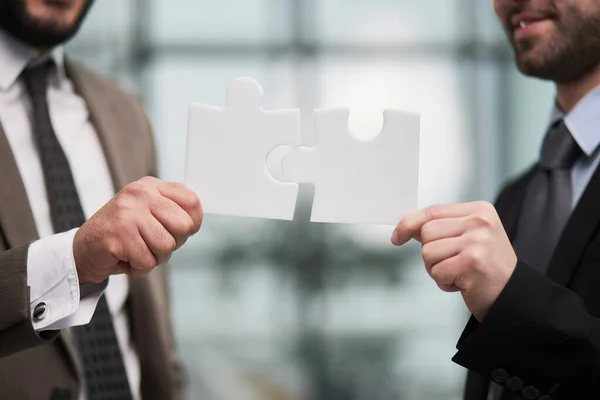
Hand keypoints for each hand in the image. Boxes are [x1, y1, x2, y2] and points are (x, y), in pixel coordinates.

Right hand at [73, 177, 202, 283]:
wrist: (84, 249)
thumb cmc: (123, 234)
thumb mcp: (150, 214)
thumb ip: (173, 213)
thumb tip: (195, 222)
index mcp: (151, 186)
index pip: (192, 201)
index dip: (192, 223)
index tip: (177, 231)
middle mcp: (140, 194)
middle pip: (184, 225)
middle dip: (172, 243)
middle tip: (151, 243)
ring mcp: (128, 213)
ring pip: (167, 246)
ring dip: (154, 257)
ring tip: (137, 250)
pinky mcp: (119, 235)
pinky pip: (148, 261)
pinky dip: (139, 267)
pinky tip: (126, 257)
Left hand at [391, 201, 516, 320]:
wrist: (513, 296)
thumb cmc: (486, 267)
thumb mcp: (469, 237)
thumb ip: (443, 228)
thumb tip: (406, 226)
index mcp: (480, 210)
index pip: (432, 211)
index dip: (409, 224)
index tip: (397, 237)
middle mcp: (480, 222)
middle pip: (426, 233)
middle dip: (431, 254)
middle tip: (453, 264)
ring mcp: (477, 242)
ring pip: (428, 253)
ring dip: (437, 270)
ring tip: (460, 273)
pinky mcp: (473, 263)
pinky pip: (437, 272)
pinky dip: (445, 283)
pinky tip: (464, 284)